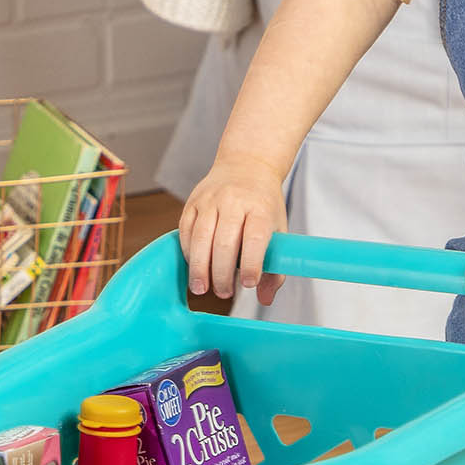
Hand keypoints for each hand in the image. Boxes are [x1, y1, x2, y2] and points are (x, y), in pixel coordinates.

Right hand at [179, 157, 287, 302]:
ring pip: (201, 238)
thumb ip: (275, 266)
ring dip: (199, 268)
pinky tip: (194, 267)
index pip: (255, 238)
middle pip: (224, 242)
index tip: (248, 283)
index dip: (251, 263)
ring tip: (201, 288)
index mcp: (260, 208)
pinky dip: (188, 253)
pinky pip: (186, 231)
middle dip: (221, 273)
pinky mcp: (192, 203)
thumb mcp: (278, 229)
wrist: (246, 165)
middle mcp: (234, 202)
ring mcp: (210, 201)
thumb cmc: (264, 204)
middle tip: (224, 293)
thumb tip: (266, 299)